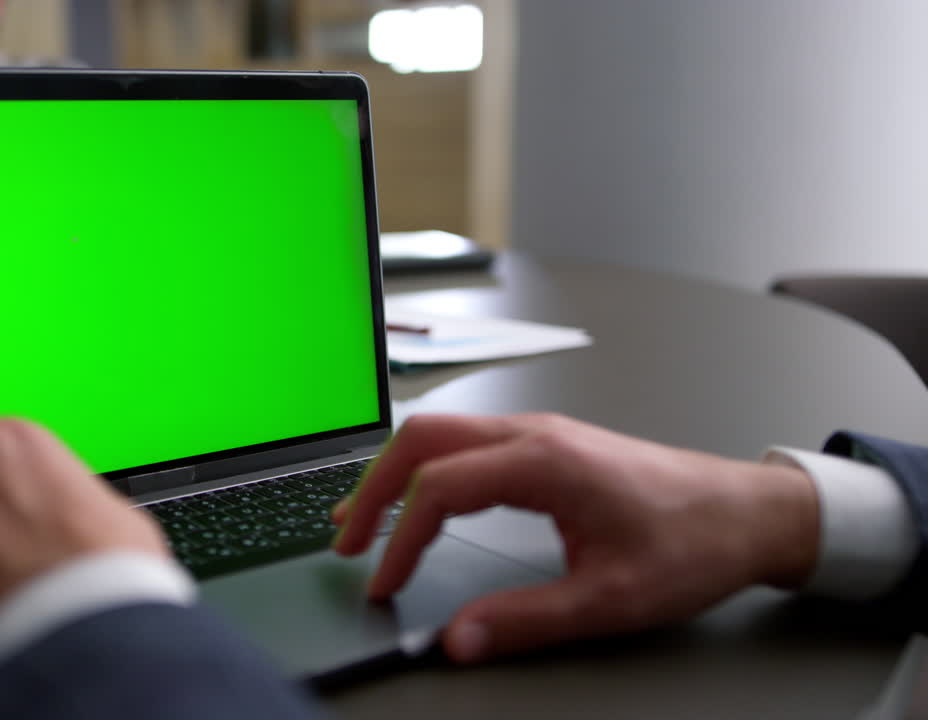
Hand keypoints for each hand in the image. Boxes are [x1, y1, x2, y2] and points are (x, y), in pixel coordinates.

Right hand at [332, 413, 818, 662]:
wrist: (747, 512)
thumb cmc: (692, 543)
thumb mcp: (610, 598)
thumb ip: (526, 619)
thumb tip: (459, 639)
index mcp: (544, 461)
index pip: (438, 488)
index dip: (399, 540)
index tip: (385, 584)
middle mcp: (533, 434)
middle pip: (421, 439)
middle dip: (372, 488)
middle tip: (344, 541)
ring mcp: (537, 433)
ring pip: (438, 434)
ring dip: (393, 474)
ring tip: (361, 521)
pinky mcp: (544, 445)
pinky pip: (464, 444)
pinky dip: (424, 471)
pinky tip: (416, 502)